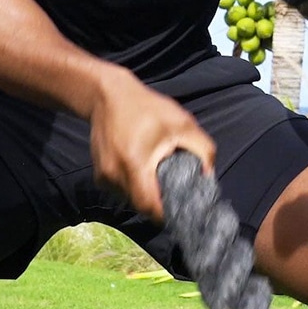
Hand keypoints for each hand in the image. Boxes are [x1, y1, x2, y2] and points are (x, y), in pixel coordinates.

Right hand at [86, 66, 215, 221]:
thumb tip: (209, 176)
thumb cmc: (147, 108)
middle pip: (141, 205)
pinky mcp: (99, 175)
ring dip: (146, 192)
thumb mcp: (182, 122)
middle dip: (159, 202)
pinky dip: (134, 185)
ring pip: (131, 199)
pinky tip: (141, 166)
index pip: (150, 207)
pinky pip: (121, 190)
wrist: (107, 95)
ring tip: (156, 172)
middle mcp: (114, 176)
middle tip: (174, 187)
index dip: (167, 213)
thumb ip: (202, 149)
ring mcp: (103, 177)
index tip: (182, 209)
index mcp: (134, 165)